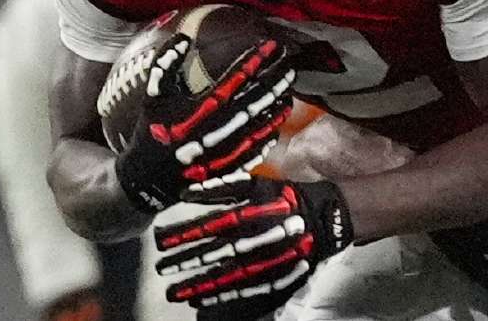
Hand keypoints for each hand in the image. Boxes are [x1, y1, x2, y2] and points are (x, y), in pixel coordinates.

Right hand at [114, 35, 294, 211]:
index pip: (233, 82)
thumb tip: (184, 38)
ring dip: (275, 106)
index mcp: (197, 113)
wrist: (147, 179)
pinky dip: (269, 133)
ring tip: (289, 88)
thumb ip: (164, 64)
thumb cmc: (151, 132)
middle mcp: (214, 132)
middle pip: (253, 104)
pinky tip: (278, 120)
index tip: (269, 46)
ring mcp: (224, 152)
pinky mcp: (228, 168)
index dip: (253, 62)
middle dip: (273, 81)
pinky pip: (255, 149)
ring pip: (258, 126)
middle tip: (289, 63)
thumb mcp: (152, 95)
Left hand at [153, 178, 353, 311]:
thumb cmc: (288, 197)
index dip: (185, 233)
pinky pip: (245, 291)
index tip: (161, 240)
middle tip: (161, 269)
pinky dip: (222, 298)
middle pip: (215, 254)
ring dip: (198, 284)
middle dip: (185, 262)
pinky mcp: (273, 278)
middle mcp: (256, 240)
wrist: (327, 218)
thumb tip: (187, 192)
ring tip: (174, 292)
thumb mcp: (257, 183)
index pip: (211, 226)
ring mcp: (265, 262)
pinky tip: (201, 303)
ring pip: (226, 276)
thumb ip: (223, 187)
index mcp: (252, 214)